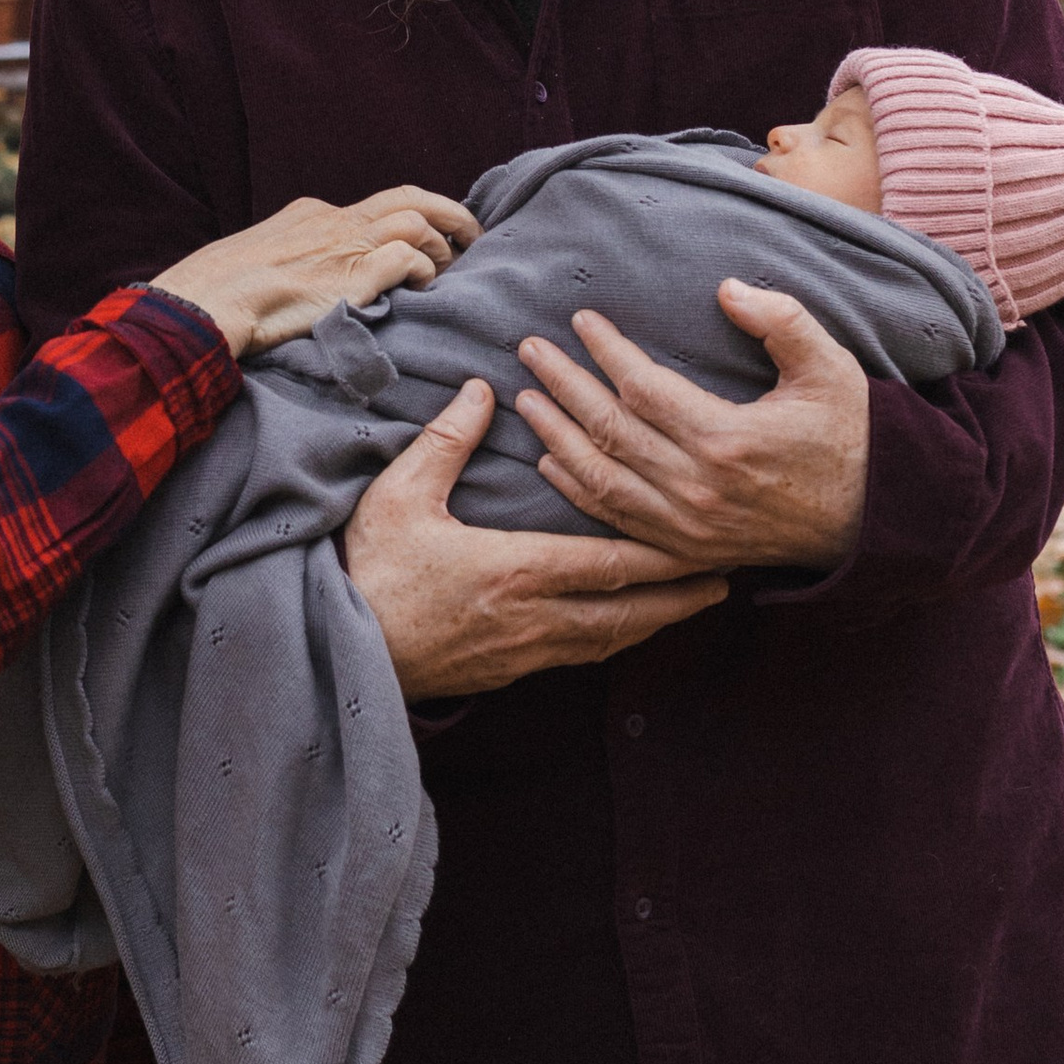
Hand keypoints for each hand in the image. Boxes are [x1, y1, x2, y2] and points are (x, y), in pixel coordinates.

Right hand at [155, 185, 478, 359]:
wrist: (205, 301)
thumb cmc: (220, 292)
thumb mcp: (259, 261)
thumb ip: (291, 263)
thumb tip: (302, 280)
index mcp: (313, 214)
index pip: (376, 204)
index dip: (410, 218)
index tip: (428, 235)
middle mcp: (334, 220)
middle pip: (409, 197)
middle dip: (449, 212)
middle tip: (472, 234)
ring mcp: (344, 244)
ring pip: (416, 221)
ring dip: (443, 242)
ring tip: (455, 267)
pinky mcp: (352, 274)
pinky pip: (408, 259)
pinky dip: (424, 269)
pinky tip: (426, 288)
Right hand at [344, 378, 727, 701]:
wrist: (336, 649)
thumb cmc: (367, 568)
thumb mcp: (401, 493)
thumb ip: (448, 439)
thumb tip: (483, 391)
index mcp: (517, 569)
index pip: (612, 562)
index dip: (665, 555)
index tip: (706, 543)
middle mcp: (534, 617)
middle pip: (628, 612)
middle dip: (680, 598)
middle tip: (726, 580)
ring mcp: (523, 651)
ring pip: (608, 641)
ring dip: (654, 622)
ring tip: (691, 604)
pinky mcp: (506, 673)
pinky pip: (578, 657)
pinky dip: (613, 641)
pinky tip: (623, 630)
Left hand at [513, 279, 869, 575]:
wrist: (875, 518)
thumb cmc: (849, 434)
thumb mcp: (829, 367)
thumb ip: (781, 320)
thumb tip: (726, 288)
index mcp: (727, 440)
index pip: (643, 389)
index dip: (607, 352)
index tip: (582, 320)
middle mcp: (698, 489)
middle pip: (608, 431)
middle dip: (562, 385)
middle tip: (529, 348)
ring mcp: (688, 526)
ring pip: (600, 480)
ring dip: (556, 436)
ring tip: (526, 398)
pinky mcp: (688, 549)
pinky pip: (616, 521)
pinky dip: (576, 491)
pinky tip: (550, 461)